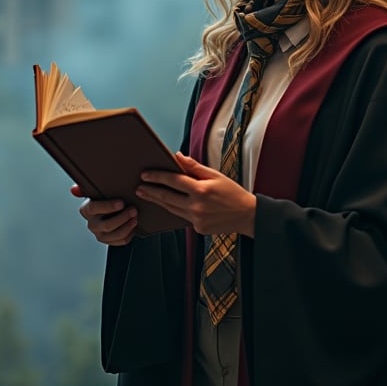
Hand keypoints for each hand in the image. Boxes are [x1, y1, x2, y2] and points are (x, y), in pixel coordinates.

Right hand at [70, 184, 137, 245]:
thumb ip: (84, 189)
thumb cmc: (103, 198)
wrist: (109, 210)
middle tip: (133, 210)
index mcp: (86, 210)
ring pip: (115, 235)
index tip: (121, 203)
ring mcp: (100, 234)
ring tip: (135, 217)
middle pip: (107, 225)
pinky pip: (121, 241)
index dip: (108, 206)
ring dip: (128, 226)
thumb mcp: (95, 191)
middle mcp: (92, 224)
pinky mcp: (109, 241)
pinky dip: (129, 234)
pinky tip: (134, 226)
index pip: (94, 208)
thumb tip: (74, 189)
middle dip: (123, 217)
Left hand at [136, 153, 256, 237]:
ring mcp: (197, 219)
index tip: (145, 175)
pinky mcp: (198, 229)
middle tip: (139, 187)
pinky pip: (182, 217)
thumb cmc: (232, 192)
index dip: (157, 177)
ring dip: (158, 201)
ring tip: (146, 195)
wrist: (247, 215)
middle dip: (151, 191)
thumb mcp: (216, 175)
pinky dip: (174, 210)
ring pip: (171, 209)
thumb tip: (177, 156)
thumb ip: (194, 167)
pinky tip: (167, 205)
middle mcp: (197, 206)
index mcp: (201, 190)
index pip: (173, 181)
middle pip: (167, 197)